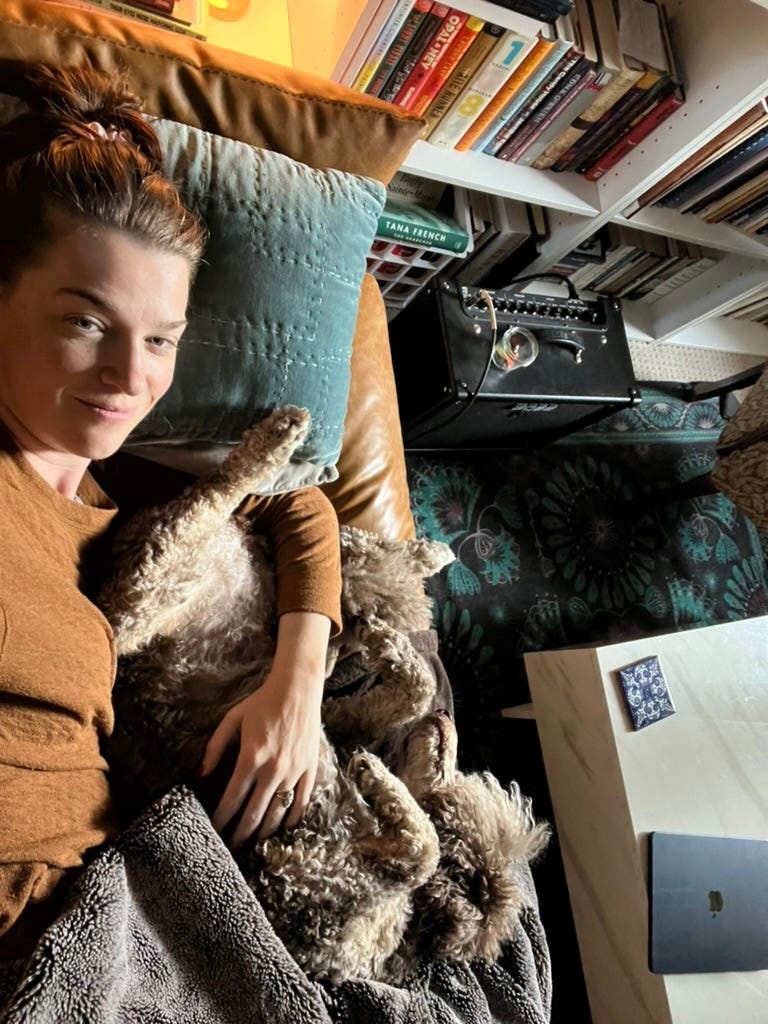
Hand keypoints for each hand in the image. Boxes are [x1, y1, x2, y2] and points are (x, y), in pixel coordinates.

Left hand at [199, 611, 329, 848]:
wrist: (298, 689)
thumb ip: (214, 747)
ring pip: (278, 813)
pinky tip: (283, 828)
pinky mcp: (310, 769)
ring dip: (264, 832)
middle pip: (254, 813)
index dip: (220, 819)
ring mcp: (294, 771)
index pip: (232, 799)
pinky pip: (301, 802)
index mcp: (251, 757)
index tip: (212, 831)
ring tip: (253, 843)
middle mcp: (273, 769)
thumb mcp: (232, 719)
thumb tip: (200, 774)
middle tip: (229, 848)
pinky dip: (292, 818)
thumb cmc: (262, 702)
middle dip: (239, 834)